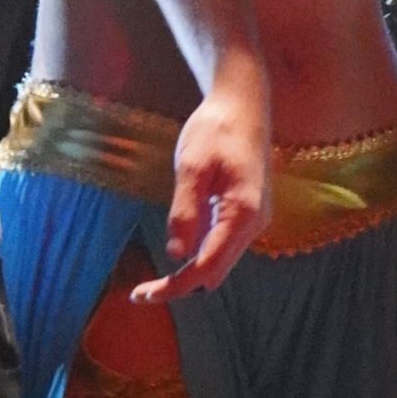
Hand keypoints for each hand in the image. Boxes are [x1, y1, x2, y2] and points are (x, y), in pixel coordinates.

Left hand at [131, 50, 271, 303]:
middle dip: (182, 284)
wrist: (243, 103)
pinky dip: (200, 255)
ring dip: (190, 272)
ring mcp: (254, 218)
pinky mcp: (246, 211)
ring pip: (220, 259)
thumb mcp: (191, 166)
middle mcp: (255, 223)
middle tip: (142, 292)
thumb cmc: (216, 129)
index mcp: (243, 213)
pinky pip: (222, 243)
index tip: (145, 295)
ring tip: (153, 281)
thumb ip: (185, 211)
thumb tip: (176, 254)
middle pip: (216, 270)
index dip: (177, 285)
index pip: (208, 266)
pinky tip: (178, 255)